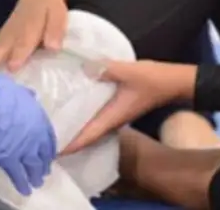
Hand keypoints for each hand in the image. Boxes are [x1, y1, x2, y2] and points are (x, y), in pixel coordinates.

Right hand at [0, 0, 67, 71]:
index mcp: (31, 25)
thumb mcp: (57, 13)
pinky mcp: (2, 36)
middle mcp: (16, 30)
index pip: (25, 40)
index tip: (12, 66)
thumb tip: (52, 47)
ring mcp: (7, 33)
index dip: (19, 53)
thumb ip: (55, 29)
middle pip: (5, 43)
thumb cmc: (50, 7)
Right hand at [0, 70, 56, 195]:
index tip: (50, 153)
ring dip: (35, 175)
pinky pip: (17, 175)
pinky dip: (22, 183)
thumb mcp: (18, 91)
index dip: (49, 147)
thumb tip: (30, 97)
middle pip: (42, 154)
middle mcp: (35, 136)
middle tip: (45, 171)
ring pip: (33, 167)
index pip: (48, 137)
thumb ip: (26, 98)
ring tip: (37, 182)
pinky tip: (25, 190)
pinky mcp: (8, 159)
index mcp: (38, 118)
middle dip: (44, 164)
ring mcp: (23, 149)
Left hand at [61, 59, 196, 154]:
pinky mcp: (118, 106)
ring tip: (55, 120)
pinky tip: (75, 102)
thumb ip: (105, 68)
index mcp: (112, 117)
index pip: (87, 137)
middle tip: (44, 135)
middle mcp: (112, 120)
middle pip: (86, 135)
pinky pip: (96, 114)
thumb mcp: (129, 71)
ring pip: (91, 126)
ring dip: (75, 126)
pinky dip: (84, 114)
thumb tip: (81, 67)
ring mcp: (116, 114)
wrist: (175, 82)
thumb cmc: (154, 80)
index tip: (50, 151)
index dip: (69, 145)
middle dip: (67, 138)